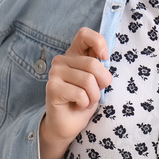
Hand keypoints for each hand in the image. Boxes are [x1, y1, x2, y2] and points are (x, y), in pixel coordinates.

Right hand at [41, 27, 112, 149]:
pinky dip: (85, 103)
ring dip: (93, 96)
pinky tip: (77, 105)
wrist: (68, 124)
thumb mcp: (96, 80)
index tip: (105, 58)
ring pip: (88, 80)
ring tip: (85, 100)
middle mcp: (61, 60)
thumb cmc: (84, 100)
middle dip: (102, 82)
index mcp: (74, 54)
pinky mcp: (52, 88)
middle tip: (95, 93)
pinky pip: (80, 94)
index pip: (85, 34)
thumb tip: (105, 56)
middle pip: (93, 64)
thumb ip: (99, 65)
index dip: (99, 43)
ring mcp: (55, 73)